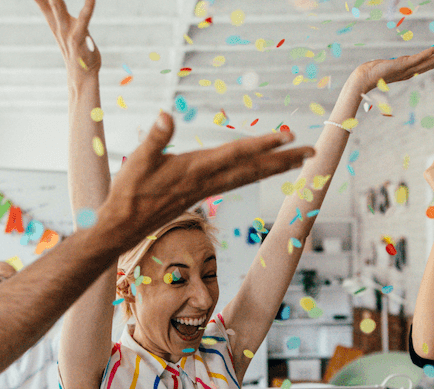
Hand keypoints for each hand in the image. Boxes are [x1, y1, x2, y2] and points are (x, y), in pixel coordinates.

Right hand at [35, 0, 99, 75]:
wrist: (82, 75)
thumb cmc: (76, 50)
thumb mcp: (64, 29)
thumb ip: (56, 13)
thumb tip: (51, 2)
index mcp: (54, 23)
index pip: (42, 2)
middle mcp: (59, 26)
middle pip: (48, 4)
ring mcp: (68, 32)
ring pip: (59, 12)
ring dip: (55, 2)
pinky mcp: (80, 38)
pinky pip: (84, 20)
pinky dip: (88, 8)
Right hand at [102, 112, 313, 235]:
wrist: (122, 227)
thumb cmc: (128, 193)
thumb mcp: (137, 161)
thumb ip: (155, 138)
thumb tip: (165, 115)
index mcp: (195, 169)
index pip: (235, 154)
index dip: (262, 144)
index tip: (287, 136)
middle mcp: (206, 181)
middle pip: (252, 169)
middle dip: (283, 159)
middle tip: (311, 151)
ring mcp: (206, 189)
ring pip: (248, 176)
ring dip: (275, 167)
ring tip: (299, 159)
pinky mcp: (201, 194)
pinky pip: (237, 182)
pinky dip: (256, 174)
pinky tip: (264, 170)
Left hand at [349, 44, 433, 93]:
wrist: (364, 78)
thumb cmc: (373, 73)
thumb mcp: (388, 68)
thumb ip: (395, 66)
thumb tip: (397, 64)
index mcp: (409, 72)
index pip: (428, 64)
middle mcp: (411, 71)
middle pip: (433, 63)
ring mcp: (408, 69)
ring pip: (430, 61)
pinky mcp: (403, 65)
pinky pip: (419, 58)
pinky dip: (430, 52)